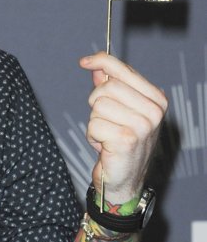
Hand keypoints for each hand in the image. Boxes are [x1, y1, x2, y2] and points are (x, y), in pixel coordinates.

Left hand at [81, 52, 166, 204]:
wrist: (124, 179)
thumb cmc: (121, 144)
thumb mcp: (119, 112)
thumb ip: (110, 88)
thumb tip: (97, 67)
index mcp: (156, 99)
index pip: (124, 71)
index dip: (102, 62)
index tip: (84, 62)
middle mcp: (154, 111)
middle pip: (107, 87)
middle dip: (96, 103)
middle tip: (104, 120)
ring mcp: (142, 125)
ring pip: (98, 106)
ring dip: (95, 122)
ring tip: (106, 135)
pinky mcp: (127, 139)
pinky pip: (94, 125)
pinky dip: (92, 136)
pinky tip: (104, 146)